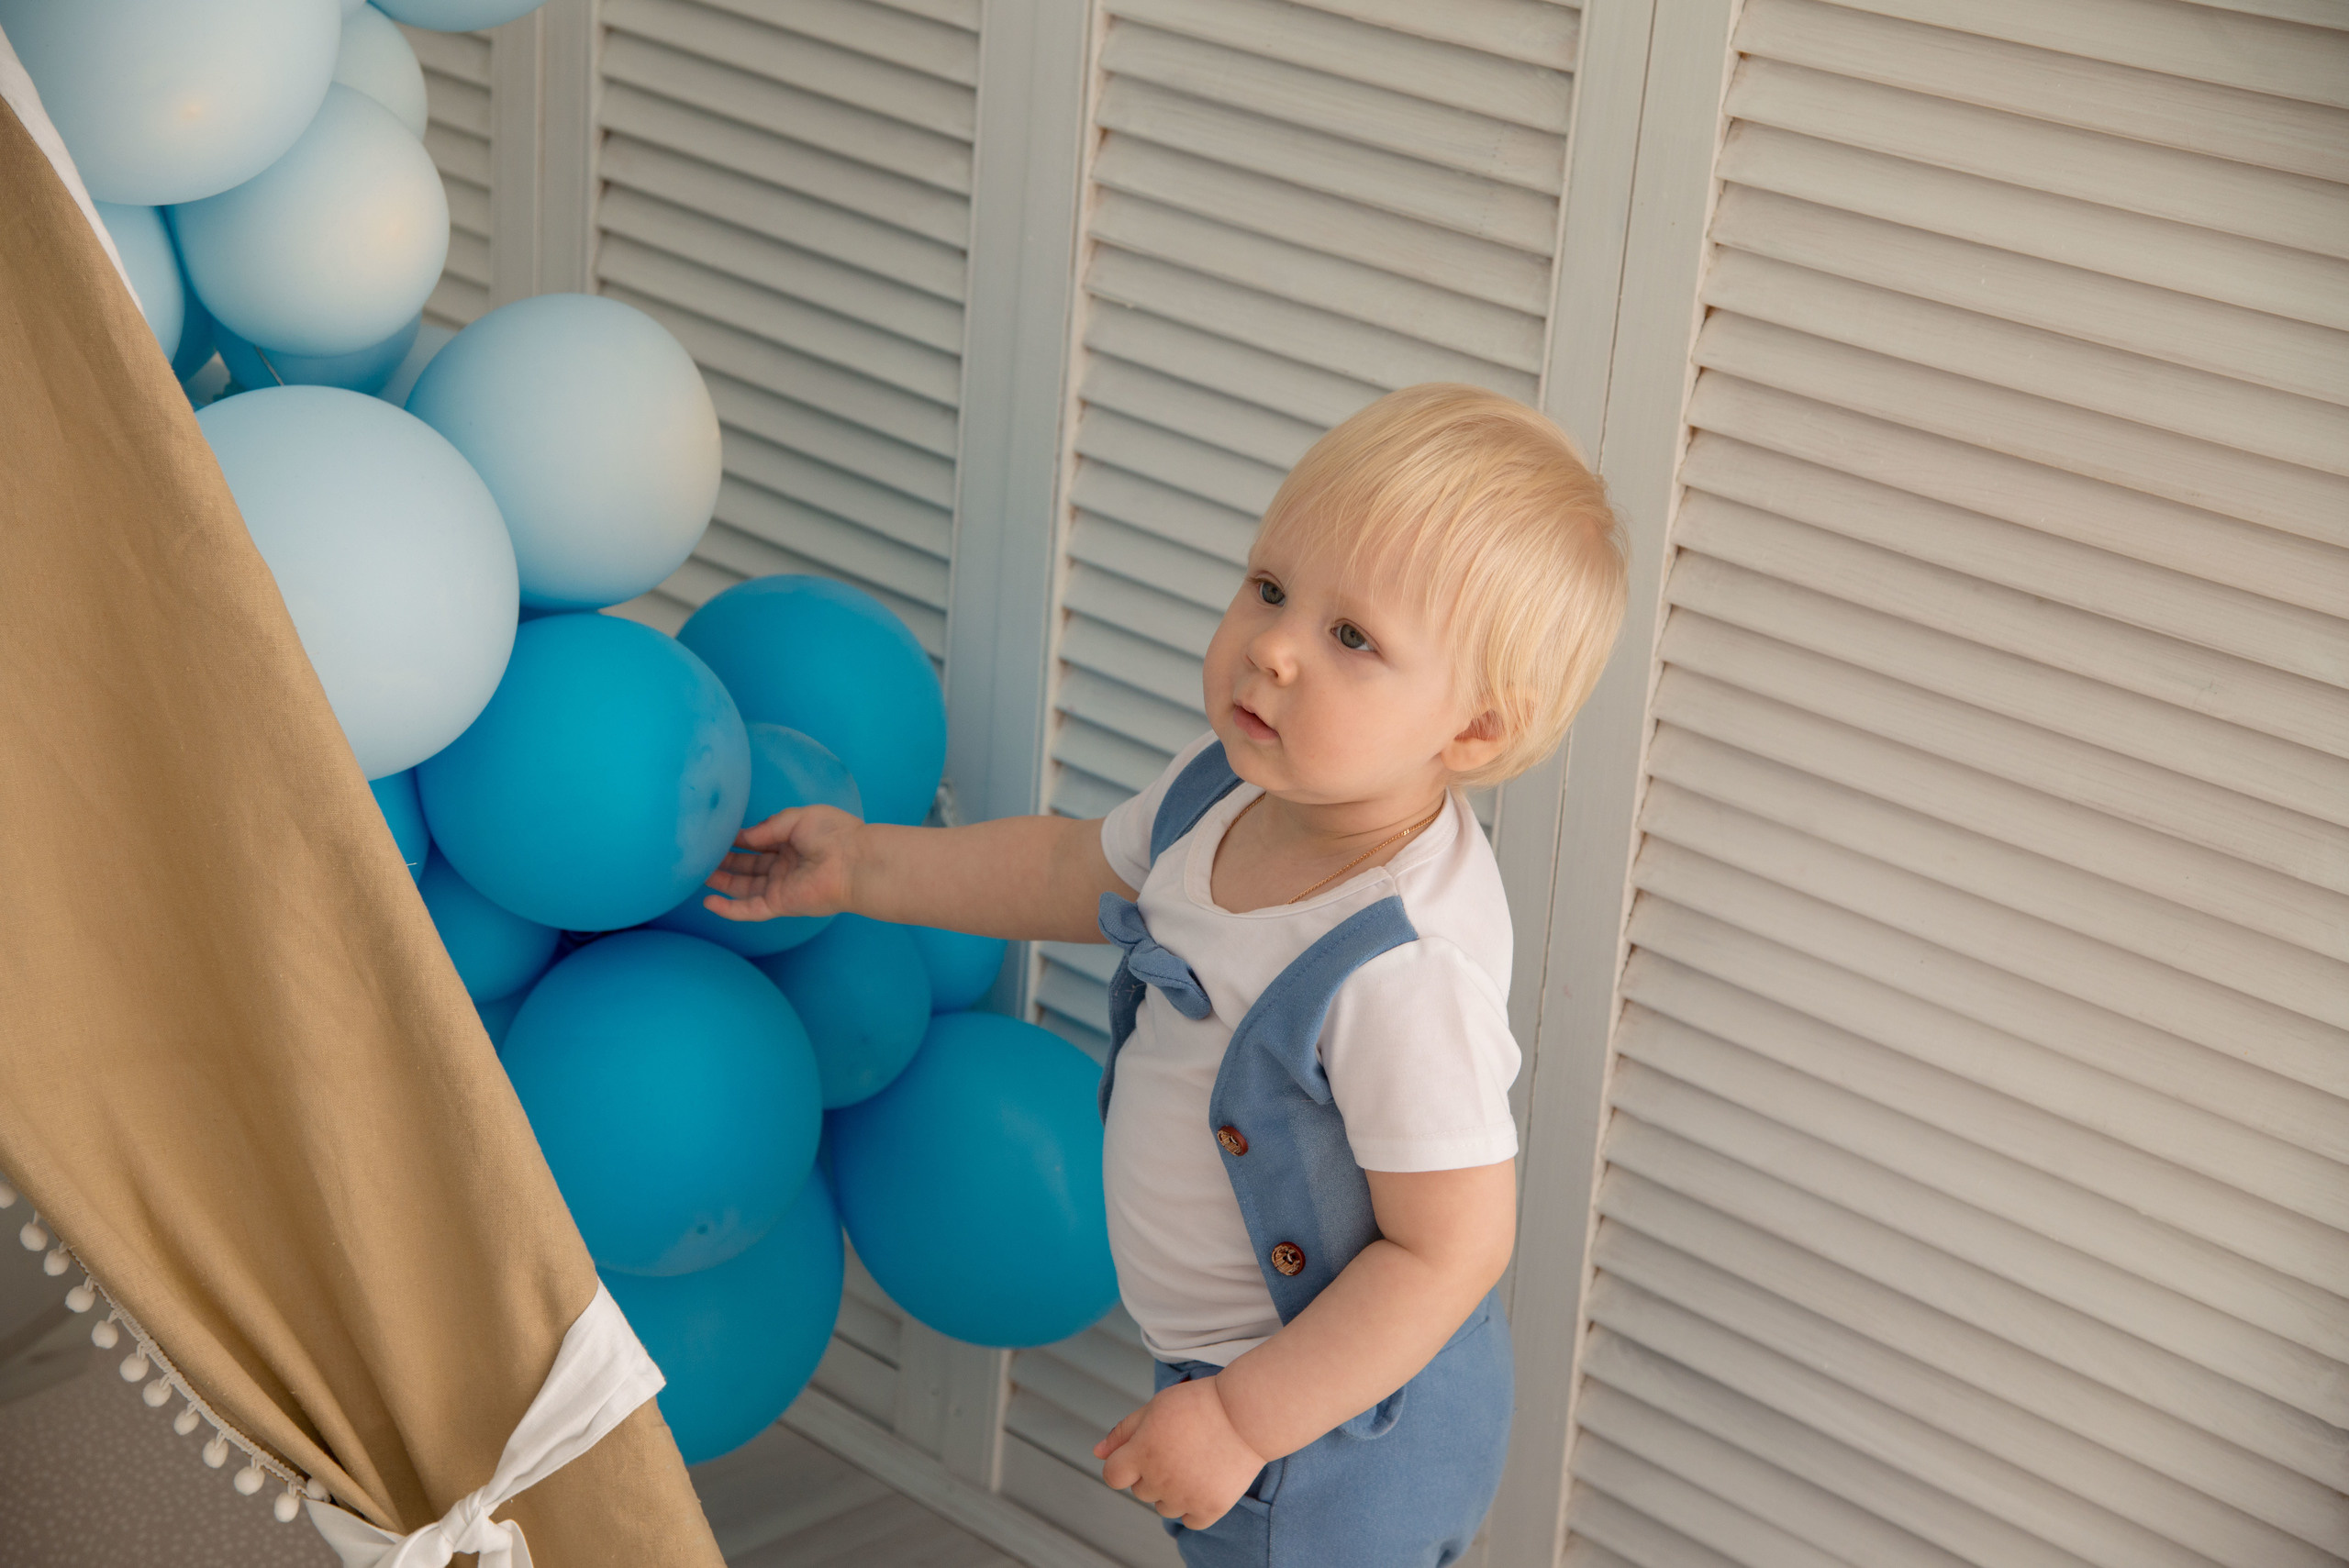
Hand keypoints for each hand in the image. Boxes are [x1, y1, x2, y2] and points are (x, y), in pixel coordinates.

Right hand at [698, 804, 862, 922]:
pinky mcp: (781, 904)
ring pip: (745, 887)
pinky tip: (708, 902)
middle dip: (726, 860)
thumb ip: (768, 826)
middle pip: (749, 865)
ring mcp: (782, 886)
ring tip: (698, 874)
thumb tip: (744, 836)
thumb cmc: (834, 834)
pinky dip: (729, 909)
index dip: (738, 838)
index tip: (716, 833)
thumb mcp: (798, 817)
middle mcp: (786, 865)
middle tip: (701, 855)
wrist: (854, 861)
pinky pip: (750, 909)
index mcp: (793, 842)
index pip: (759, 841)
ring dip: (722, 882)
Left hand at [1094, 1375, 1266, 1529]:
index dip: (1122, 1465)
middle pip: (1140, 1491)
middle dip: (1151, 1473)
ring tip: (1194, 1463)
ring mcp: (1185, 1497)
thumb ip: (1123, 1432)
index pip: (1112, 1476)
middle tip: (1178, 1448)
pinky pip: (1189, 1520)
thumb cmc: (1199, 1405)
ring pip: (1163, 1508)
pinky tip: (1204, 1481)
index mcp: (1141, 1452)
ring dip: (1172, 1491)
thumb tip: (1097, 1453)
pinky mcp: (1210, 1509)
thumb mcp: (1155, 1407)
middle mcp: (1159, 1479)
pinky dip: (1193, 1507)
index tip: (1140, 1454)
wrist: (1246, 1414)